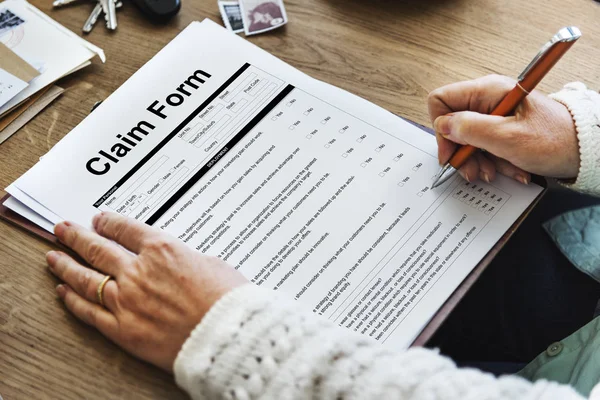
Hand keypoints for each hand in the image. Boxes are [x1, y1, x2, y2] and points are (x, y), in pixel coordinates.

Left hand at [46, 212, 246, 371]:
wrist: (226, 335)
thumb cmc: (226, 299)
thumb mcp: (211, 263)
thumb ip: (184, 258)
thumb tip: (173, 261)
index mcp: (162, 249)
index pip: (125, 229)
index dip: (108, 222)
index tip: (99, 220)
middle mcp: (138, 271)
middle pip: (98, 248)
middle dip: (77, 237)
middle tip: (62, 229)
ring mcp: (126, 300)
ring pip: (86, 278)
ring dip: (66, 265)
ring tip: (53, 257)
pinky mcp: (123, 329)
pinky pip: (90, 312)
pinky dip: (73, 300)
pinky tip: (63, 292)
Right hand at [428, 75, 579, 182]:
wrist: (585, 150)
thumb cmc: (555, 140)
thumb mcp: (508, 137)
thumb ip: (470, 129)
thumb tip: (443, 126)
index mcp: (487, 91)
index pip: (441, 101)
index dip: (441, 128)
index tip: (452, 152)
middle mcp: (487, 99)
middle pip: (453, 125)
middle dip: (462, 152)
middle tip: (474, 171)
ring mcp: (494, 114)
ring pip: (468, 140)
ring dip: (479, 161)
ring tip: (495, 172)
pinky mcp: (501, 128)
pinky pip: (484, 146)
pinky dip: (493, 161)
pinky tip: (509, 169)